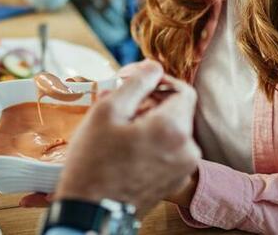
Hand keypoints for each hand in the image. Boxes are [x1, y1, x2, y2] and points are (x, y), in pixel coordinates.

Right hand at [54, 60, 200, 214]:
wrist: (90, 210)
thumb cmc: (93, 161)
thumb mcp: (108, 110)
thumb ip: (136, 82)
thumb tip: (153, 66)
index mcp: (174, 129)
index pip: (182, 89)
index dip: (157, 79)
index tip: (132, 80)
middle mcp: (188, 149)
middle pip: (176, 109)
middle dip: (149, 100)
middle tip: (118, 101)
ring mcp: (182, 168)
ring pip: (171, 128)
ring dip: (148, 119)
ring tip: (117, 124)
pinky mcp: (174, 181)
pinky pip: (168, 148)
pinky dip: (151, 139)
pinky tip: (124, 144)